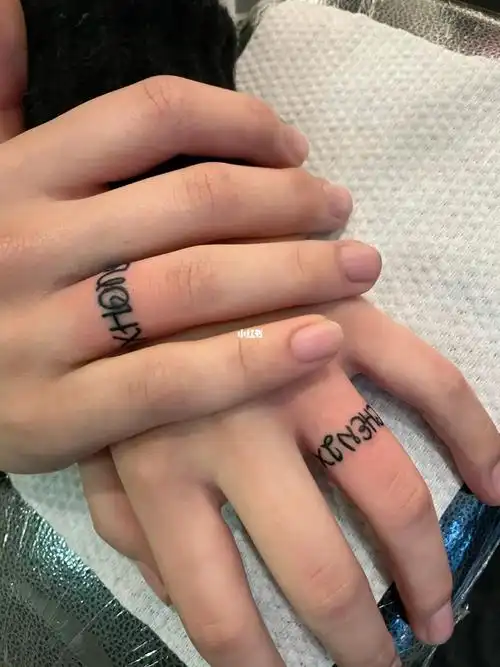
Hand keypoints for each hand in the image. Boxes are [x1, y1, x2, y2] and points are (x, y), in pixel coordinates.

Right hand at [0, 2, 382, 472]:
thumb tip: (12, 7)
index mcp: (17, 178)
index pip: (150, 116)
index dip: (240, 121)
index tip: (294, 147)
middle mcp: (26, 245)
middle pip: (193, 203)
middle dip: (288, 202)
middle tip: (341, 211)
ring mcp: (39, 334)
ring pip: (193, 287)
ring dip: (295, 272)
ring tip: (356, 270)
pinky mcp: (56, 415)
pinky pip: (173, 382)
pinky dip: (255, 361)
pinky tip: (321, 343)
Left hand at [82, 298, 499, 666]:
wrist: (145, 227)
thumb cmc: (114, 337)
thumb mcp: (88, 431)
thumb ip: (120, 517)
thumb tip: (176, 588)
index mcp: (158, 465)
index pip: (217, 607)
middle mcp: (235, 429)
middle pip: (318, 569)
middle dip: (360, 640)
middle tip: (385, 664)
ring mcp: (298, 368)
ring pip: (388, 490)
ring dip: (425, 565)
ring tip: (438, 607)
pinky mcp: (345, 314)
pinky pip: (429, 382)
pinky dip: (475, 437)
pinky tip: (495, 485)